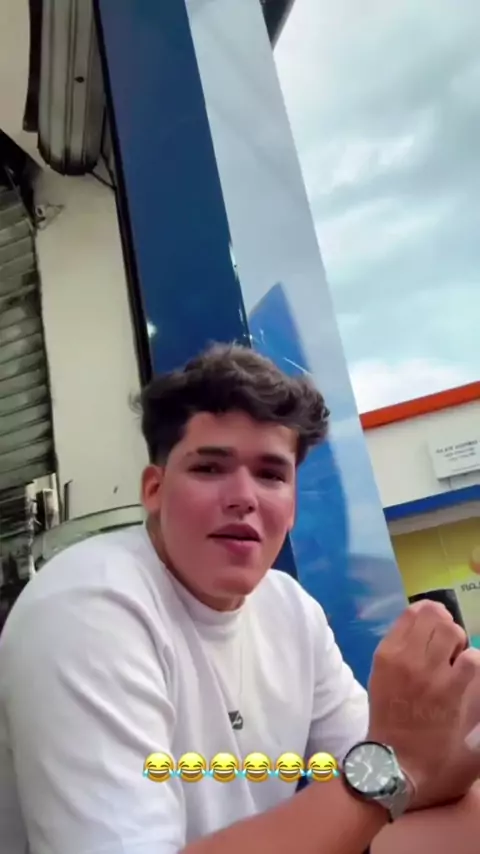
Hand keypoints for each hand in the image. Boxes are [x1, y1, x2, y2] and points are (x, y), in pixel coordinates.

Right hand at [368, 600, 479, 809]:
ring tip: (458, 661)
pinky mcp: (452, 692)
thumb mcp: (381, 677)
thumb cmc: (389, 719)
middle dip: (447, 627)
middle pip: (436, 616)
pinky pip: (472, 660)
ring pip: (454, 633)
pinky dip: (473, 664)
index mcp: (387, 653)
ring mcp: (430, 673)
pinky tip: (467, 677)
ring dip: (460, 644)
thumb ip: (399, 651)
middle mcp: (407, 657)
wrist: (397, 761)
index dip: (431, 614)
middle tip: (449, 647)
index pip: (413, 612)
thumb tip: (423, 629)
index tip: (436, 625)